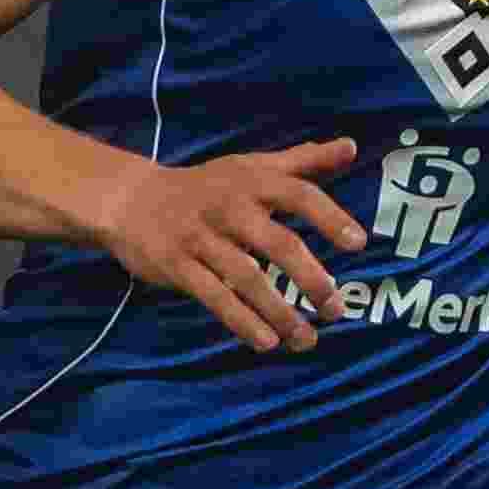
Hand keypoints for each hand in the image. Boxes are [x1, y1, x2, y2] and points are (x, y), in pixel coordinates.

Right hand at [104, 137, 365, 352]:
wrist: (130, 198)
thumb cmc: (207, 186)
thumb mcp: (252, 167)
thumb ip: (303, 161)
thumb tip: (351, 146)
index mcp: (252, 182)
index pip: (297, 195)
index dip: (328, 217)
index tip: (358, 244)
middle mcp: (228, 208)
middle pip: (276, 243)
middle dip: (309, 278)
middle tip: (335, 308)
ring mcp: (200, 238)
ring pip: (246, 278)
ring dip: (279, 311)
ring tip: (308, 340)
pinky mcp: (177, 266)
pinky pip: (213, 296)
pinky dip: (241, 321)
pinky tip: (267, 343)